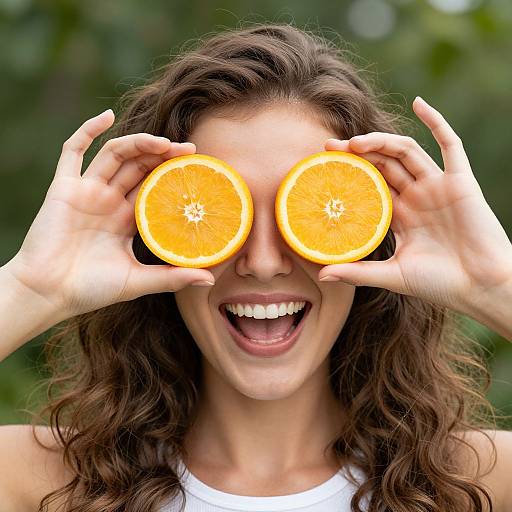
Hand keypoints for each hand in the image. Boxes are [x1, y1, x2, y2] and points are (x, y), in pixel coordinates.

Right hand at [8, 109, 215, 317]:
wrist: (48, 294)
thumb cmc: (91, 290)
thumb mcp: (138, 281)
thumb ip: (172, 277)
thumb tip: (209, 278)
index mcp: (127, 219)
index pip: (155, 187)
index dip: (174, 175)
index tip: (199, 169)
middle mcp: (109, 201)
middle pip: (140, 166)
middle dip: (164, 155)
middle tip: (189, 151)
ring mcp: (87, 191)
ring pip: (116, 155)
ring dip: (139, 143)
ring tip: (164, 142)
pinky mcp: (64, 188)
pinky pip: (72, 151)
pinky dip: (87, 131)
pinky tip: (107, 116)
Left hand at [319, 96, 511, 313]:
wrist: (480, 288)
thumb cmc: (439, 284)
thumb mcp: (392, 275)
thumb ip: (358, 272)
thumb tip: (323, 275)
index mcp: (400, 215)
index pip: (369, 185)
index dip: (348, 173)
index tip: (323, 166)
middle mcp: (416, 196)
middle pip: (382, 164)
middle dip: (357, 153)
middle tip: (330, 147)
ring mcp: (438, 186)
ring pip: (406, 152)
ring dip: (381, 142)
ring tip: (355, 142)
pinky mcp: (461, 181)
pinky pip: (450, 145)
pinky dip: (436, 122)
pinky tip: (419, 103)